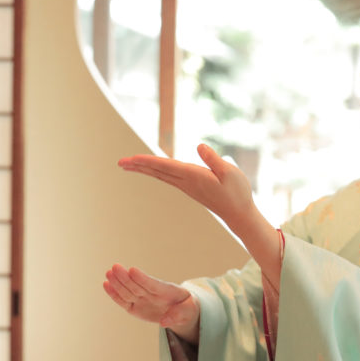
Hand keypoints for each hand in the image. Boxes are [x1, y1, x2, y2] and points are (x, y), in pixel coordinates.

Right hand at [102, 264, 199, 342]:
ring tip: (108, 273)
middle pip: (138, 286)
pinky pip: (124, 301)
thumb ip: (178, 315)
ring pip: (129, 291)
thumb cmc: (188, 308)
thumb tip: (163, 323)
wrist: (183, 309)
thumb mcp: (190, 311)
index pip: (153, 285)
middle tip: (115, 267)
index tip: (133, 270)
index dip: (143, 278)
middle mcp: (152, 294)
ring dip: (118, 283)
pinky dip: (115, 294)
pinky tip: (106, 284)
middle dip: (126, 278)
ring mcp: (143, 299)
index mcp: (167, 292)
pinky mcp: (135, 307)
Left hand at [118, 144, 254, 232]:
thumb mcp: (230, 172)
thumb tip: (199, 146)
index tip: (131, 159)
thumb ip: (214, 159)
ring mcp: (188, 187)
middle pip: (158, 172)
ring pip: (162, 176)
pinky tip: (154, 170)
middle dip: (139, 166)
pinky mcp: (192, 189)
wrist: (239, 214)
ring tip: (130, 165)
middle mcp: (187, 182)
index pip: (165, 166)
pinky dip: (157, 172)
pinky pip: (169, 178)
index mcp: (193, 176)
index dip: (147, 161)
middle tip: (120, 162)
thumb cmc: (238, 193)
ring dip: (145, 169)